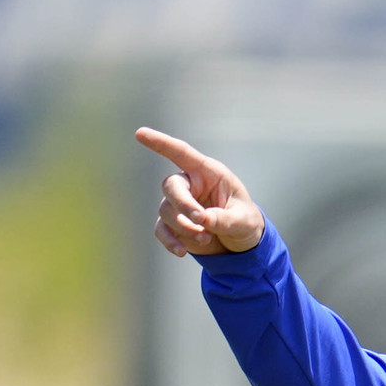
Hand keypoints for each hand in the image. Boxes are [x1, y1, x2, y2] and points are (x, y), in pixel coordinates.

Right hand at [135, 128, 265, 257]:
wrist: (240, 243)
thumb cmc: (244, 221)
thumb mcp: (244, 220)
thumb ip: (225, 219)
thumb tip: (202, 221)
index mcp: (208, 173)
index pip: (181, 153)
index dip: (161, 143)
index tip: (140, 133)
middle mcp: (190, 185)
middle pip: (171, 186)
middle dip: (183, 204)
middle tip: (201, 221)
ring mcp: (178, 204)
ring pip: (166, 210)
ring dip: (184, 227)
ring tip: (207, 239)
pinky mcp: (173, 225)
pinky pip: (162, 230)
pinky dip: (170, 241)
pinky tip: (182, 252)